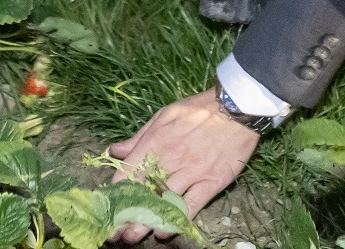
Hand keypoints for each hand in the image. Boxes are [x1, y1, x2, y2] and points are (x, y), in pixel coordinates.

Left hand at [106, 89, 258, 241]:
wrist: (236, 108)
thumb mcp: (164, 115)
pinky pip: (191, 205)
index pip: (128, 171)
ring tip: (133, 237)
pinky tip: (163, 232)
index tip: (108, 207)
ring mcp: (192, 171)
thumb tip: (114, 150)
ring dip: (146, 222)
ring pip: (164, 202)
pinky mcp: (211, 181)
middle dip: (127, 214)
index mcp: (156, 141)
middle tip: (115, 233)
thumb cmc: (198, 110)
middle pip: (144, 191)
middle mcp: (171, 158)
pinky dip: (176, 220)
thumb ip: (139, 136)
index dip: (115, 192)